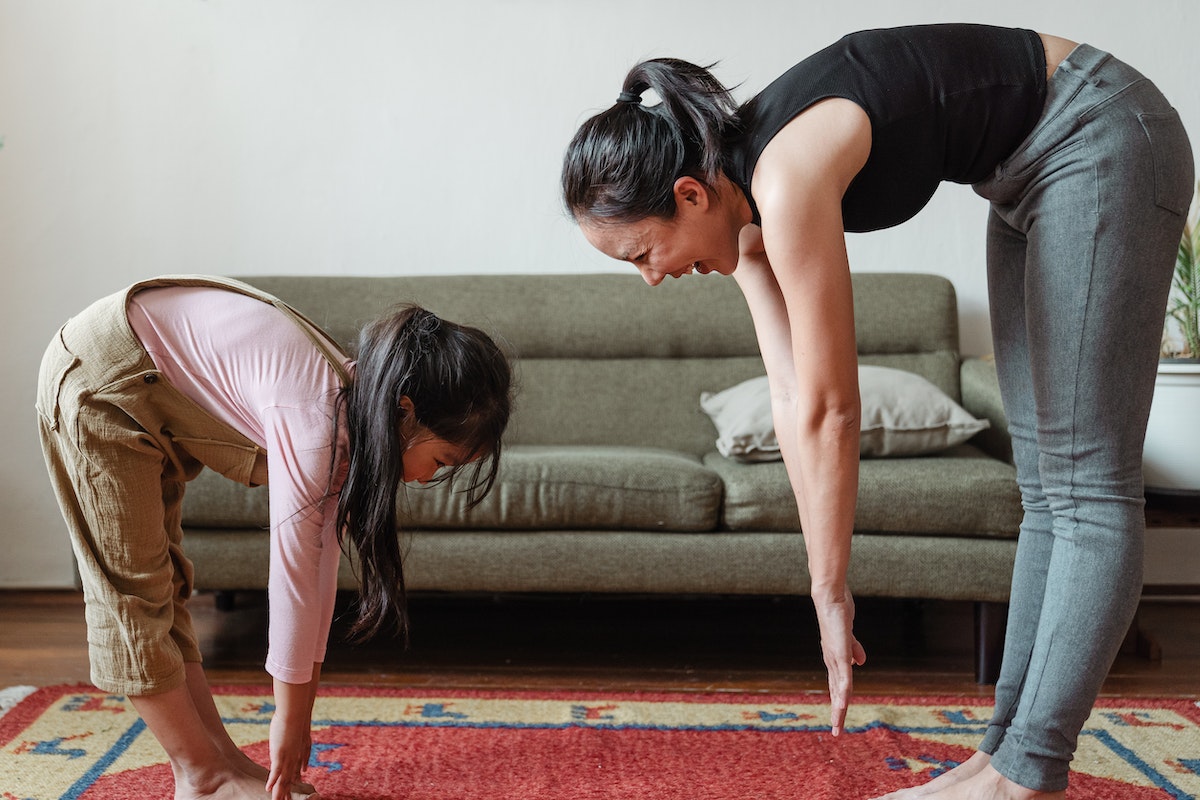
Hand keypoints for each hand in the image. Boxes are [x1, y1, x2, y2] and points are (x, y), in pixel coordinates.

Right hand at [267, 713, 312, 799]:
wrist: (296, 712)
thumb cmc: (294, 715)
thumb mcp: (294, 726)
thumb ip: (291, 731)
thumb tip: (287, 728)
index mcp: (297, 751)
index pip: (295, 769)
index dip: (294, 779)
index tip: (293, 787)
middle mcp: (294, 757)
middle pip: (290, 778)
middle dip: (287, 791)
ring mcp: (287, 757)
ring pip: (283, 779)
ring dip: (280, 791)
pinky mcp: (280, 754)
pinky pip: (276, 772)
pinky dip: (272, 781)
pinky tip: (268, 790)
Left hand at [812, 587, 866, 735]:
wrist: (830, 597)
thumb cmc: (838, 613)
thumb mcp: (847, 636)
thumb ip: (854, 649)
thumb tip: (861, 662)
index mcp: (834, 659)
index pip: (836, 686)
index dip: (838, 702)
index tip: (838, 719)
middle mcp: (832, 661)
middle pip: (835, 692)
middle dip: (837, 712)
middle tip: (837, 732)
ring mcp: (835, 657)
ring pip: (839, 688)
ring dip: (839, 706)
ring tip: (838, 723)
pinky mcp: (839, 652)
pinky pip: (844, 674)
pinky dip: (843, 689)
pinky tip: (843, 702)